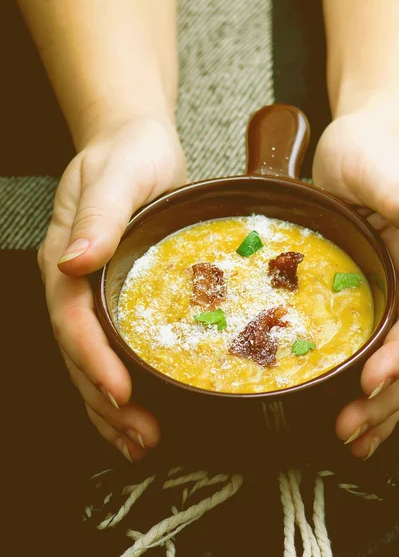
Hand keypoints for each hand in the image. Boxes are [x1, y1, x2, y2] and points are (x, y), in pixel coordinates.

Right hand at [38, 116, 186, 461]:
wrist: (135, 146)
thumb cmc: (128, 155)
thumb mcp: (116, 174)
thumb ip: (100, 214)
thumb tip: (77, 258)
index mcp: (67, 257)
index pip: (72, 319)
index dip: (94, 358)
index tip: (121, 391)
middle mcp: (73, 283)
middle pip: (79, 352)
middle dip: (105, 399)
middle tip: (141, 435)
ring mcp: (91, 294)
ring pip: (90, 361)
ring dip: (110, 407)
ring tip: (140, 441)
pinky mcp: (115, 298)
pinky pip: (111, 348)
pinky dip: (120, 384)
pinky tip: (138, 412)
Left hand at [313, 110, 398, 458]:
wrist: (360, 148)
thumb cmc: (370, 153)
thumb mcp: (379, 168)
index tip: (370, 383)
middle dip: (385, 395)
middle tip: (348, 428)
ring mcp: (389, 295)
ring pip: (396, 361)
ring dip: (379, 406)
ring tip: (353, 440)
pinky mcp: (367, 299)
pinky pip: (374, 349)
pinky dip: (368, 386)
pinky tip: (353, 414)